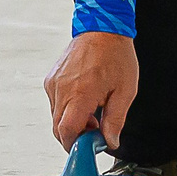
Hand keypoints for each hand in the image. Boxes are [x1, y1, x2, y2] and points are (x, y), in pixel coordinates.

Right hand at [45, 31, 139, 150]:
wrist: (102, 29)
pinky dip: (67, 109)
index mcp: (81, 93)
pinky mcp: (51, 79)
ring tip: (93, 110)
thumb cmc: (116, 55)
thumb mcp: (125, 91)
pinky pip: (54, 103)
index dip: (75, 144)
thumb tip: (110, 142)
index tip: (89, 146)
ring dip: (72, 121)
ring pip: (56, 117)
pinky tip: (84, 100)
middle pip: (58, 128)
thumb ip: (115, 120)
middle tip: (96, 129)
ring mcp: (54, 83)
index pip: (66, 131)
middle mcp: (62, 88)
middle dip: (75, 135)